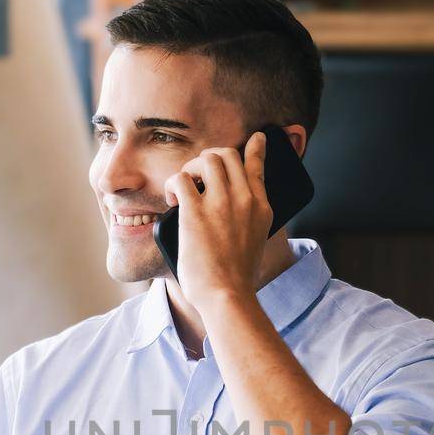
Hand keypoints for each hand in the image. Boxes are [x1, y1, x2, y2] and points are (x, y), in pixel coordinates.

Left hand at [164, 132, 271, 311]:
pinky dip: (173, 185)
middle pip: (227, 155)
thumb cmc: (237, 278)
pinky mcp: (195, 212)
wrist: (227, 295)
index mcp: (261, 207)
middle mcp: (244, 199)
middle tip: (197, 175)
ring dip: (190, 168)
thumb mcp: (256, 241)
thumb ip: (250, 219)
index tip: (255, 138)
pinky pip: (180, 179)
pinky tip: (172, 200)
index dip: (255, 147)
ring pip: (205, 159)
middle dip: (209, 158)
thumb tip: (238, 213)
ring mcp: (220, 203)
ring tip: (185, 188)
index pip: (258, 165)